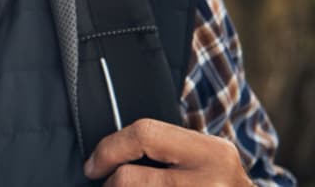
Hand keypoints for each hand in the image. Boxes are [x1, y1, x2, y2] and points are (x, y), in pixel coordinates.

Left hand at [83, 118, 249, 185]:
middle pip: (130, 179)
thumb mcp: (208, 159)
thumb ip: (169, 148)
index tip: (93, 165)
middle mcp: (210, 182)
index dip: (109, 149)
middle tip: (106, 186)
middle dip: (110, 183)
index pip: (144, 134)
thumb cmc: (220, 186)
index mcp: (213, 152)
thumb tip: (109, 151)